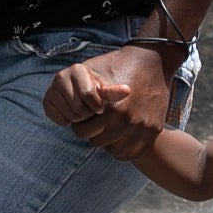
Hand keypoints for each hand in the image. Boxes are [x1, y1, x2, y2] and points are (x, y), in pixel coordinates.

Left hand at [44, 45, 170, 157]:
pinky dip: (125, 147)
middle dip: (94, 133)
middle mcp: (126, 120)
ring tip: (109, 129)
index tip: (84, 119)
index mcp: (109, 108)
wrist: (153, 60)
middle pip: (98, 142)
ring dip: (110, 142)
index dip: (80, 125)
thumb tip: (59, 107)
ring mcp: (141, 128)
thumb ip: (79, 92)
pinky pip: (132, 152)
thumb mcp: (95, 73)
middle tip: (96, 124)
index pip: (82, 131)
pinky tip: (121, 136)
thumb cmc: (119, 64)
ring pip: (115, 150)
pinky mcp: (153, 131)